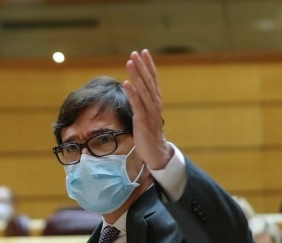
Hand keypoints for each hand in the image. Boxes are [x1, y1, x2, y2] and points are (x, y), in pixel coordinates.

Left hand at [123, 49, 172, 169]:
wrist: (155, 150)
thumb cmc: (148, 132)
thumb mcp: (146, 114)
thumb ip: (142, 102)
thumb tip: (134, 90)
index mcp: (155, 100)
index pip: (152, 78)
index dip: (148, 65)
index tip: (143, 52)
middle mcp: (154, 103)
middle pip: (148, 80)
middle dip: (141, 65)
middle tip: (135, 52)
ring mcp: (149, 111)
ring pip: (143, 89)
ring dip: (136, 75)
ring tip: (130, 62)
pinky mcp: (142, 119)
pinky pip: (137, 103)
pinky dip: (132, 92)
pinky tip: (126, 83)